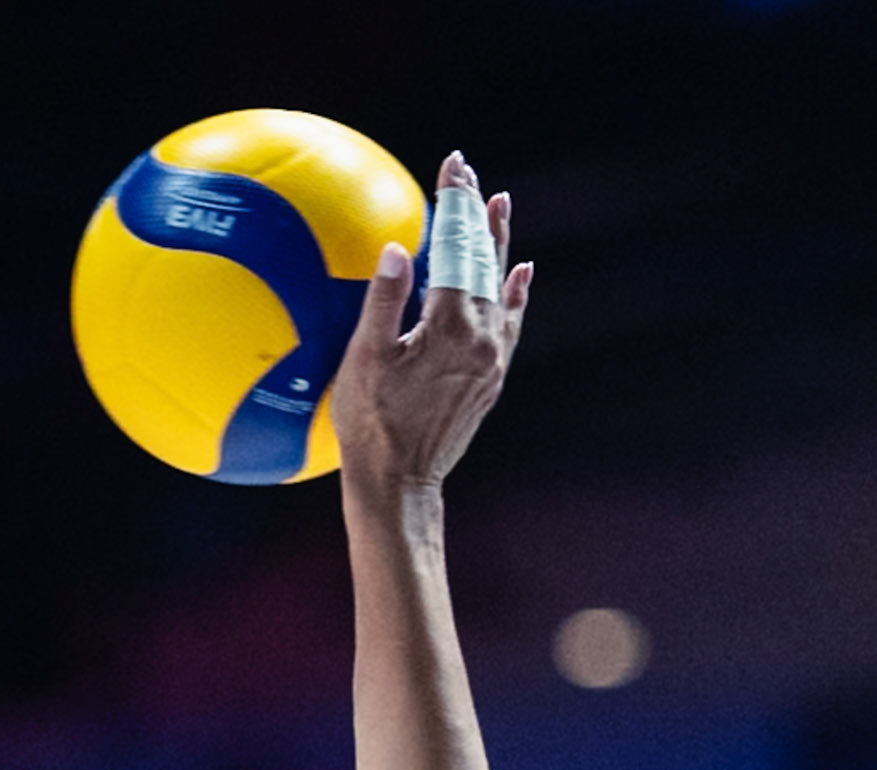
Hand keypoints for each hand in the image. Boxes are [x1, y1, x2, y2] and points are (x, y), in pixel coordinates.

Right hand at [332, 150, 532, 499]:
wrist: (400, 485)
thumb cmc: (371, 427)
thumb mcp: (366, 361)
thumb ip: (385, 301)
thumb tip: (401, 248)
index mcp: (451, 326)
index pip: (458, 247)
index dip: (455, 202)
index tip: (454, 165)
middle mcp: (483, 338)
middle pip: (484, 260)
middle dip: (475, 212)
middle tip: (467, 173)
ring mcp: (492, 360)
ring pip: (502, 286)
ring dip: (499, 243)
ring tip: (499, 204)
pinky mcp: (492, 379)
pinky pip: (512, 323)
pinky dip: (516, 292)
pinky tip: (522, 272)